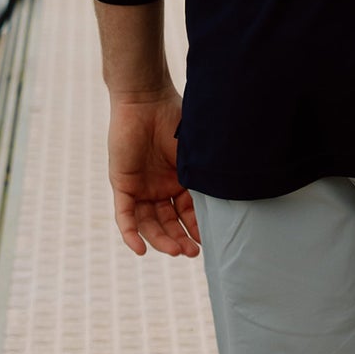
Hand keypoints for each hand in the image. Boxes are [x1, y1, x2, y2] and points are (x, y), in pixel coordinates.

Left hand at [106, 86, 200, 257]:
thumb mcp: (194, 152)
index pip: (187, 212)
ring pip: (149, 224)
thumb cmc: (174, 118)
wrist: (145, 100)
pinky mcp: (122, 185)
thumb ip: (204, 172)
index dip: (197, 228)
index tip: (209, 242)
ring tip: (177, 251)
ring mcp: (140, 188)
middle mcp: (159, 188)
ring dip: (161, 240)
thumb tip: (233, 192)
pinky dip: (131, 234)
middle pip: (168, 223)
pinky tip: (140, 250)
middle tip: (192, 253)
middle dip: (180, 240)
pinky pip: (125, 216)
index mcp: (179, 180)